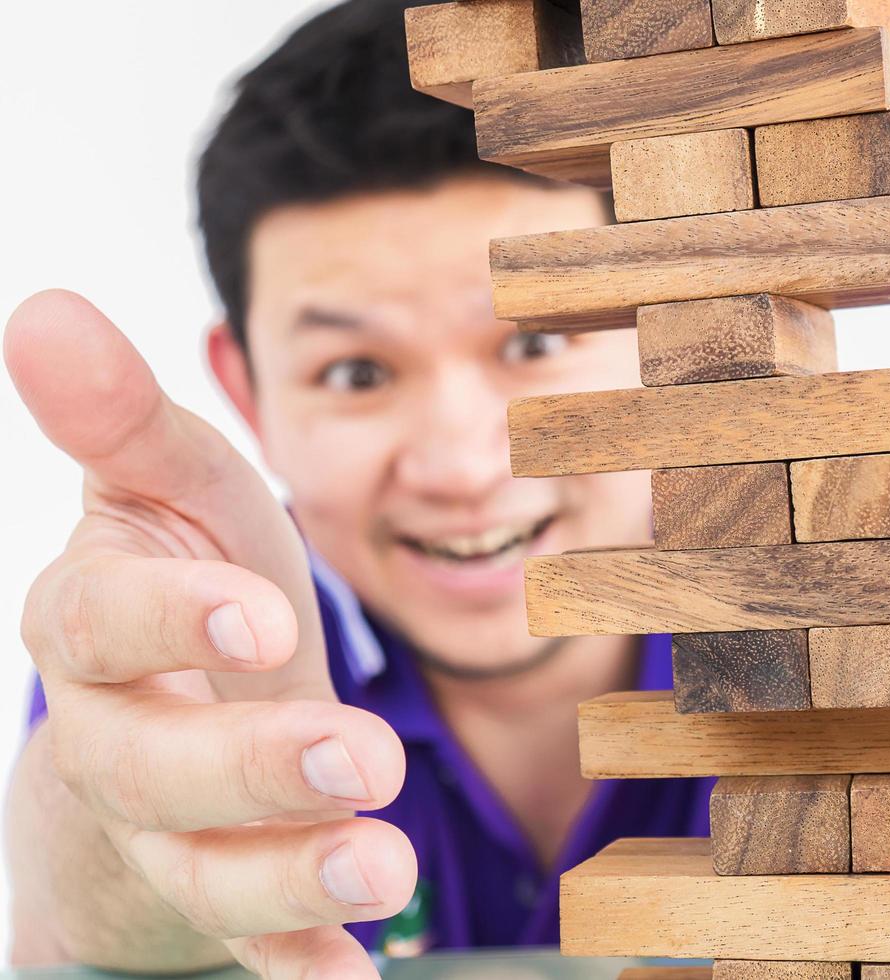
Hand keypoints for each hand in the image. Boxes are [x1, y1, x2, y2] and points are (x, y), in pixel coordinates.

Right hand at [5, 291, 414, 974]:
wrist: (180, 711)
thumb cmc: (191, 588)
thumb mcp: (174, 494)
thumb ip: (124, 420)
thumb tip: (43, 309)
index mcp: (99, 621)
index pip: (99, 624)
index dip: (169, 622)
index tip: (256, 619)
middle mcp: (121, 733)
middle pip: (153, 764)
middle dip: (252, 764)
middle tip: (357, 759)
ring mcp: (170, 825)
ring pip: (203, 863)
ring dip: (289, 872)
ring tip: (383, 870)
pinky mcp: (224, 889)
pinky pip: (250, 936)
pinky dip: (297, 958)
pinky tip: (352, 975)